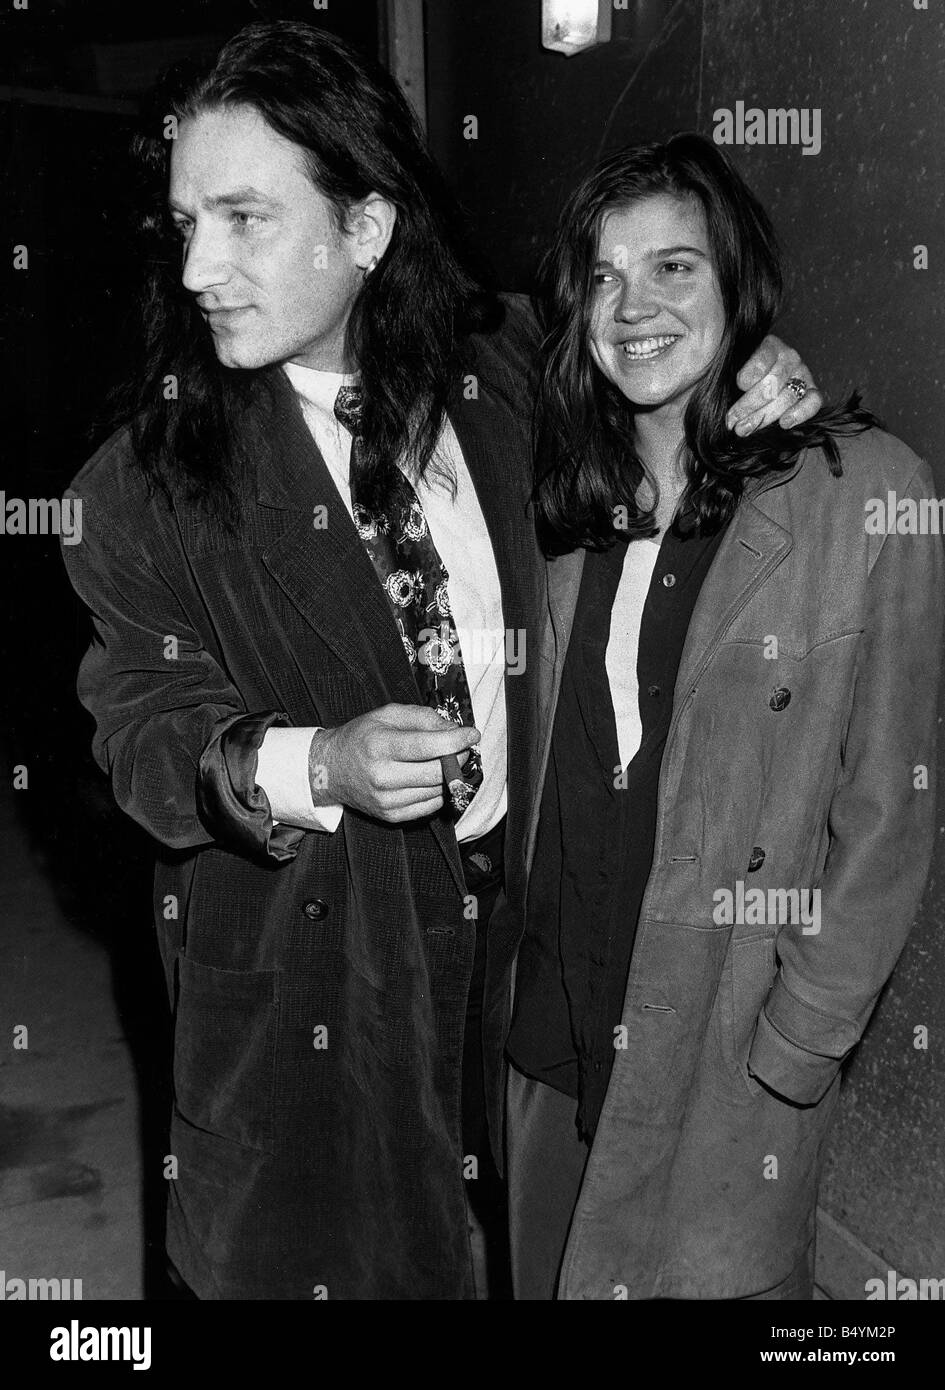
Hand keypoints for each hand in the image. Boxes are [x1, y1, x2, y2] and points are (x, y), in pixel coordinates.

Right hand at [309, 703, 478, 823]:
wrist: (330, 770)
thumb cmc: (362, 737)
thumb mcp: (387, 715)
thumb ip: (422, 717)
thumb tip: (453, 729)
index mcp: (380, 746)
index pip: (428, 747)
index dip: (456, 741)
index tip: (472, 735)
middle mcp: (382, 776)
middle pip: (437, 772)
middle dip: (457, 759)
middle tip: (461, 748)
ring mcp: (386, 800)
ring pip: (437, 791)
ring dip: (449, 776)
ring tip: (444, 762)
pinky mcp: (391, 816)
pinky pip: (430, 806)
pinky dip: (438, 792)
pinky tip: (430, 779)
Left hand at [726, 334, 822, 435]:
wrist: (746, 398)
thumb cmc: (731, 383)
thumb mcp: (723, 369)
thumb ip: (717, 362)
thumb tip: (700, 351)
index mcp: (768, 344)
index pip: (762, 358)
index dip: (749, 374)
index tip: (737, 386)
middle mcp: (789, 356)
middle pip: (773, 382)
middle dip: (749, 405)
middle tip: (732, 422)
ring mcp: (803, 374)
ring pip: (788, 395)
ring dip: (765, 416)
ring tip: (744, 429)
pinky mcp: (812, 392)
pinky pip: (814, 401)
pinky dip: (801, 413)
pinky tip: (784, 424)